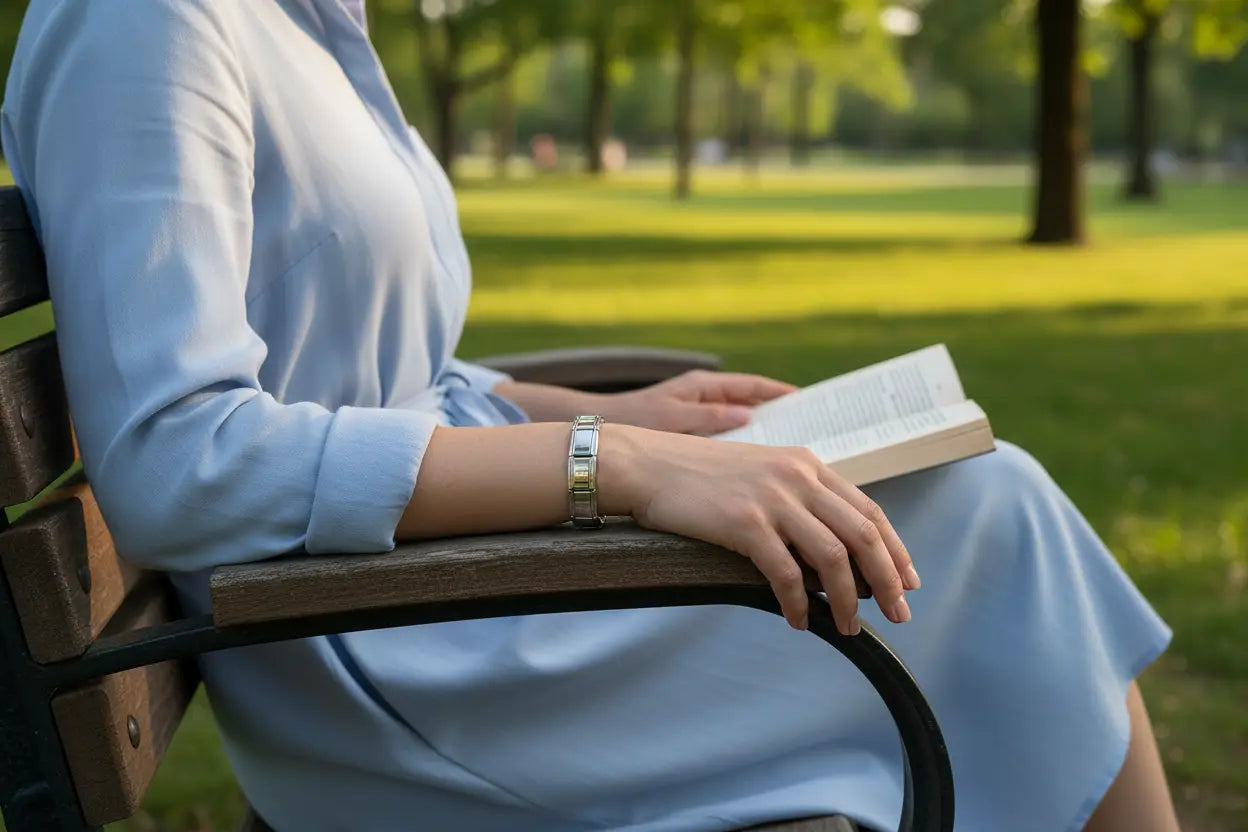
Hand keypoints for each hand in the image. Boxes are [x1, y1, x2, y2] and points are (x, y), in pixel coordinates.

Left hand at [595, 370, 795, 434]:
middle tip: (811, 427)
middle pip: (754, 402)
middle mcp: (707, 397)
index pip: (752, 385)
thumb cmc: (634, 423)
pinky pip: (730, 439)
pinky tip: (759, 468)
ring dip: (765, 433)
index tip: (808, 400)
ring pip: (744, 422)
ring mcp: (702, 415)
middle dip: (781, 413)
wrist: (602, 438)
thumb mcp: (671, 419)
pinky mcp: (696, 435)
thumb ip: (708, 416)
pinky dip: (745, 448)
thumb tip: (747, 415)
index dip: (781, 392)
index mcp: (704, 386)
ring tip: (793, 451)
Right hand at [600, 425, 919, 634]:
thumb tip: (827, 547)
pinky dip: (798, 603)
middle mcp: (798, 476)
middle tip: (898, 613)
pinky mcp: (745, 523)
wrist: (646, 464)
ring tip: (848, 627)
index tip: (908, 580)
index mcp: (806, 463)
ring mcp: (773, 499)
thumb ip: (795, 496)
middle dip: (888, 579)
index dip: (894, 548)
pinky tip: (797, 621)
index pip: (868, 508)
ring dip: (848, 599)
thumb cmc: (696, 474)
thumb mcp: (759, 471)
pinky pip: (786, 573)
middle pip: (863, 534)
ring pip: (834, 557)